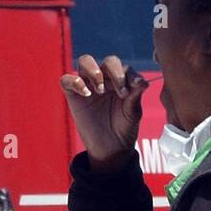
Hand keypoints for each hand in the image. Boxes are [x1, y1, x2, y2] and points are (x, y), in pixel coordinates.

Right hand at [61, 54, 146, 171]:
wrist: (111, 149)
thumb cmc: (123, 129)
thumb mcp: (133, 112)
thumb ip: (135, 95)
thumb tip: (144, 82)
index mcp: (121, 81)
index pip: (125, 67)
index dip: (130, 74)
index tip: (137, 87)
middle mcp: (105, 80)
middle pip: (107, 61)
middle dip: (114, 72)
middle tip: (120, 91)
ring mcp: (88, 86)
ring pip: (85, 62)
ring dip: (94, 71)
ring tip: (101, 90)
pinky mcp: (73, 96)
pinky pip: (67, 80)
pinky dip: (74, 81)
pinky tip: (86, 93)